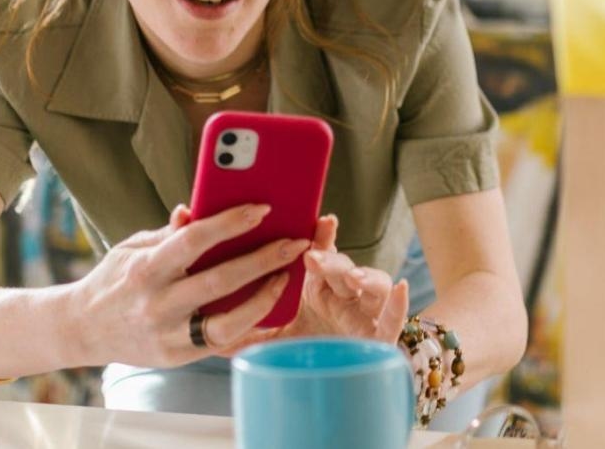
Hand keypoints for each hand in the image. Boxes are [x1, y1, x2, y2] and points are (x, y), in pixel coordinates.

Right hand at [67, 203, 309, 367]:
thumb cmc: (115, 280)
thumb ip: (170, 233)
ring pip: (226, 322)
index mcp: (145, 269)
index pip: (193, 241)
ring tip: (287, 277)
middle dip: (263, 260)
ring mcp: (168, 335)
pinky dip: (249, 327)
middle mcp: (157, 304)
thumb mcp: (133, 248)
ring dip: (263, 299)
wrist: (81, 329)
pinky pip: (222, 344)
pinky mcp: (177, 356)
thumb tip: (196, 208)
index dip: (230, 223)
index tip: (262, 209)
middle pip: (219, 281)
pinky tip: (272, 309)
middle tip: (295, 242)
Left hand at [217, 215, 409, 353]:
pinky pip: (394, 319)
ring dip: (364, 277)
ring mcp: (364, 312)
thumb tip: (204, 326)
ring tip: (351, 278)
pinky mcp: (380, 337)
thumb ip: (248, 328)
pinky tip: (401, 288)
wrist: (337, 384)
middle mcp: (343, 294)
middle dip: (331, 259)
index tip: (317, 220)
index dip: (320, 237)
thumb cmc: (311, 352)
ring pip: (371, 285)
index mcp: (317, 287)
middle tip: (313, 256)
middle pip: (341, 267)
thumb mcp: (277, 338)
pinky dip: (398, 304)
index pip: (319, 255)